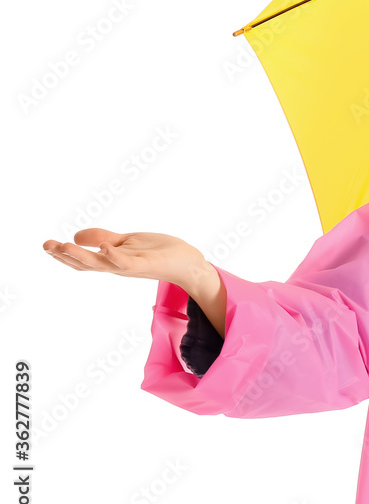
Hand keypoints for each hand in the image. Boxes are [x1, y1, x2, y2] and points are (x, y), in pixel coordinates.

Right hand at [42, 228, 212, 291]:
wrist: (187, 262)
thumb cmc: (157, 252)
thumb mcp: (126, 241)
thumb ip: (103, 239)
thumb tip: (74, 236)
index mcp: (111, 261)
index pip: (82, 260)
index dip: (64, 255)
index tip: (46, 245)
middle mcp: (117, 267)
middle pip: (86, 265)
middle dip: (65, 256)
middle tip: (47, 245)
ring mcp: (130, 266)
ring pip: (102, 265)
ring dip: (83, 256)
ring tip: (64, 245)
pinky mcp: (146, 264)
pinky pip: (127, 261)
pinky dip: (116, 256)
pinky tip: (105, 247)